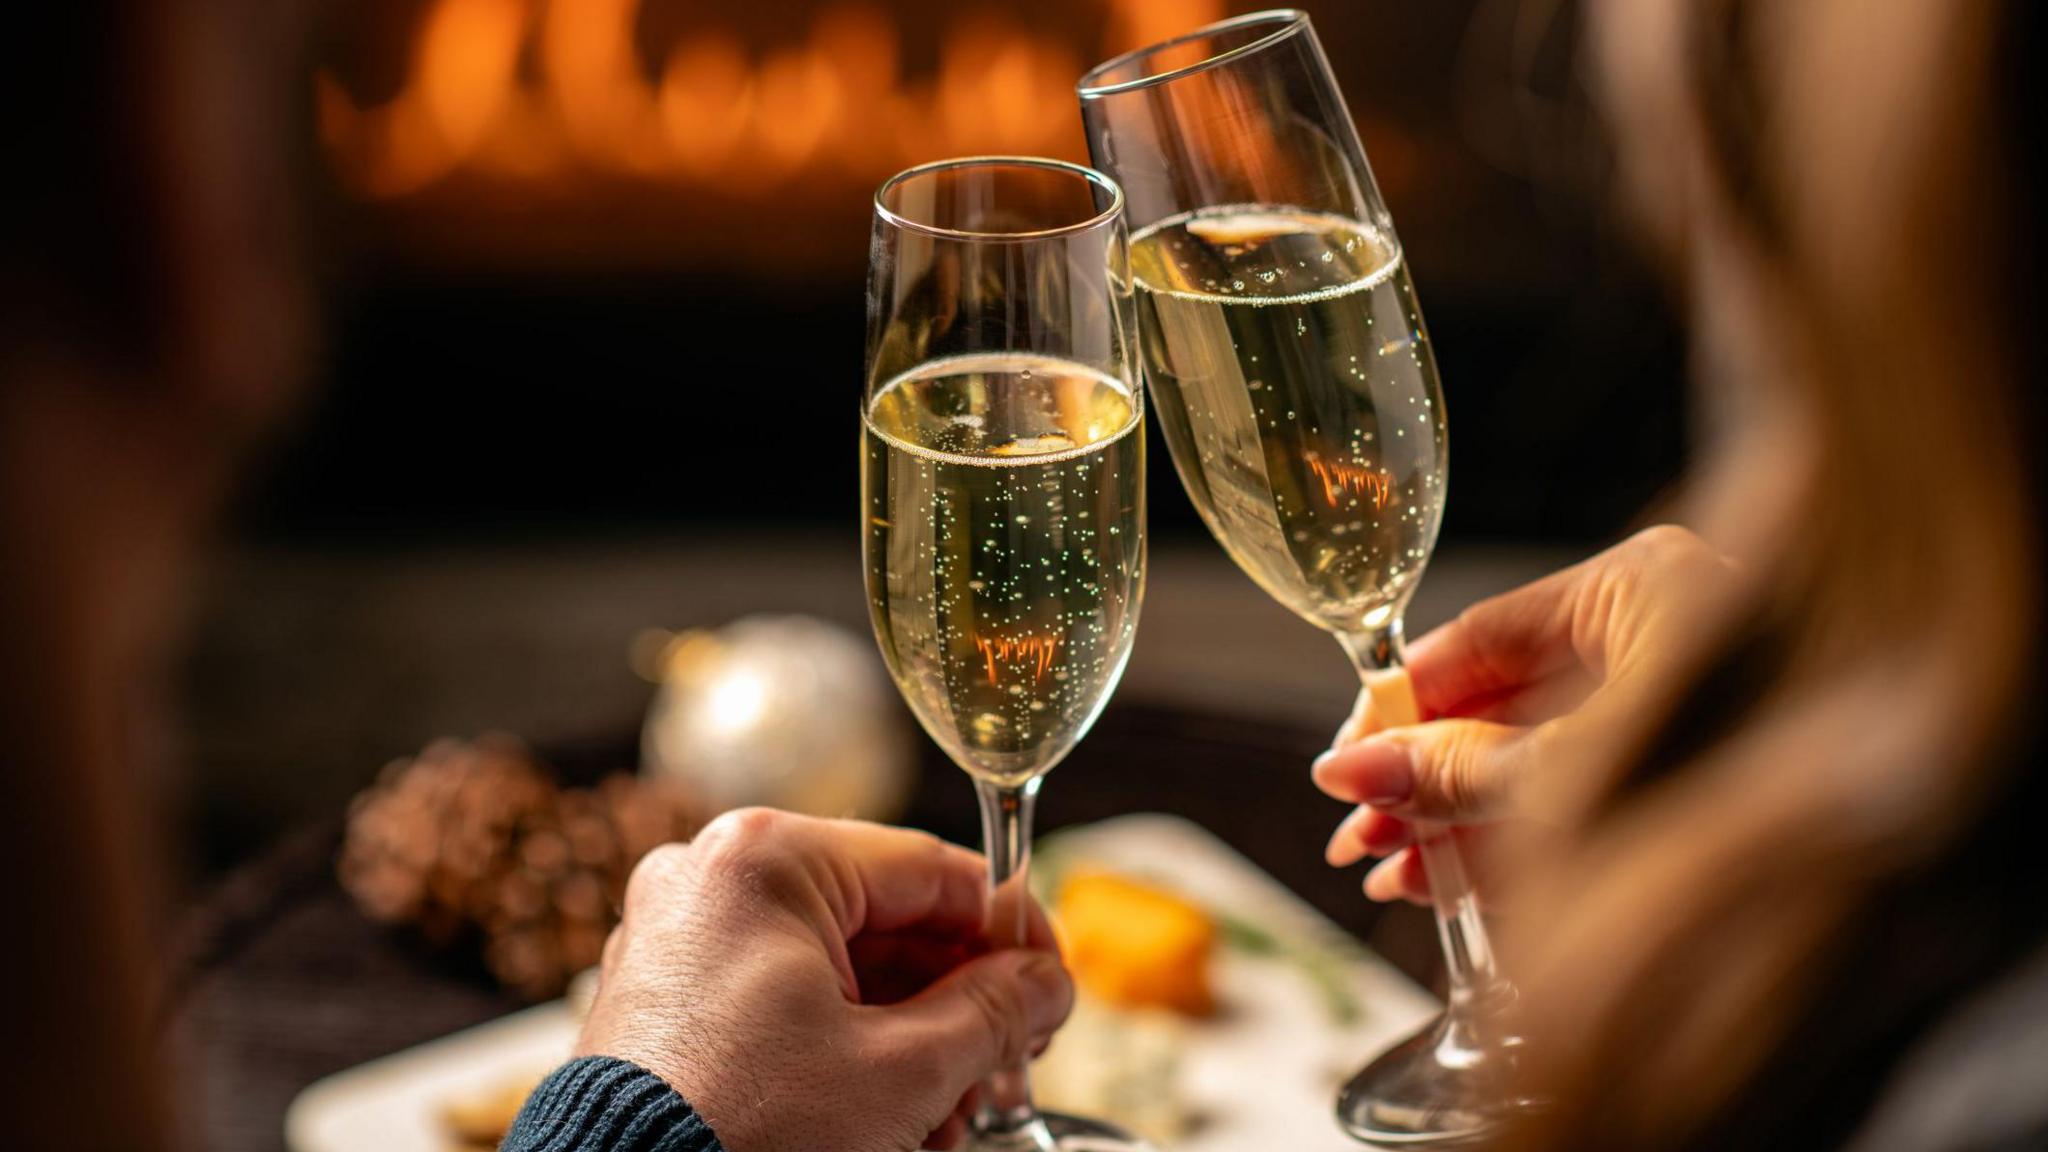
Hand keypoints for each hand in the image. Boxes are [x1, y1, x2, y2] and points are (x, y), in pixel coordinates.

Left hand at [577, 808, 1071, 1151]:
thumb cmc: (744, 1135)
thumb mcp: (902, 1071)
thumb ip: (994, 1011)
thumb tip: (1047, 984)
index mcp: (766, 860)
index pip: (929, 869)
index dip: (1010, 929)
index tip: (1054, 979)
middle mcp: (712, 877)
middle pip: (884, 921)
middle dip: (954, 1006)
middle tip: (1008, 1065)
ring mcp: (679, 936)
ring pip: (837, 966)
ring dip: (908, 1039)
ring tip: (948, 1115)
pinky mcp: (666, 997)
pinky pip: (782, 997)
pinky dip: (843, 1047)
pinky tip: (889, 1114)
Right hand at [1314, 525, 1742, 902]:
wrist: (1865, 835)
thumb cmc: (1741, 773)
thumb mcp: (1569, 774)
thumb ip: (1458, 770)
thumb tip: (1355, 768)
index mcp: (1638, 591)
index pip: (1476, 638)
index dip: (1397, 708)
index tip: (1343, 762)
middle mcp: (1657, 634)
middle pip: (1499, 704)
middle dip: (1421, 781)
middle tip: (1358, 834)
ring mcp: (1679, 699)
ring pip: (1535, 756)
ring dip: (1458, 821)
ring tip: (1393, 875)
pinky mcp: (1693, 764)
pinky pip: (1582, 791)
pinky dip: (1517, 838)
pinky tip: (1451, 881)